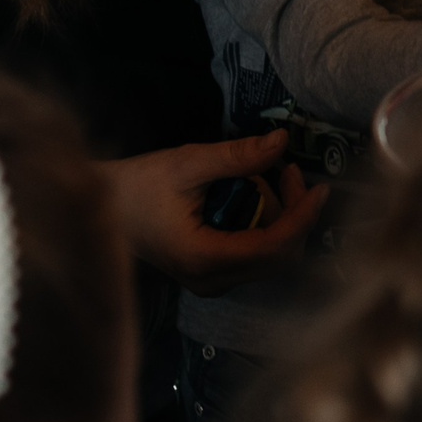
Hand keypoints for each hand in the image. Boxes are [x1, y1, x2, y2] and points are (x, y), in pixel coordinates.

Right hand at [101, 133, 328, 296]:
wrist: (99, 209)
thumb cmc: (138, 186)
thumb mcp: (187, 163)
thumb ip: (237, 156)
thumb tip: (282, 141)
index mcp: (205, 259)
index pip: (274, 248)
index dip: (303, 218)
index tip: (322, 188)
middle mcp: (212, 280)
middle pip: (279, 257)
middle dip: (295, 213)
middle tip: (289, 170)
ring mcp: (211, 281)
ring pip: (270, 257)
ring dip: (282, 217)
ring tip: (272, 174)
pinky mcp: (210, 273)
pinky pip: (254, 254)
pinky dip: (266, 224)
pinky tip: (256, 192)